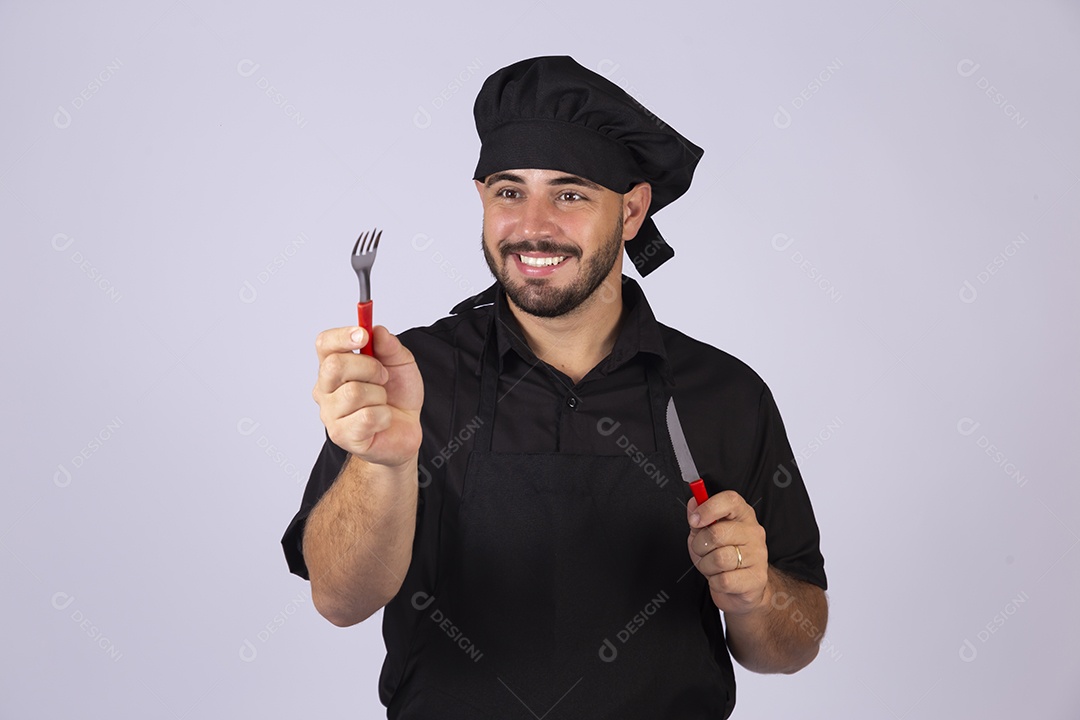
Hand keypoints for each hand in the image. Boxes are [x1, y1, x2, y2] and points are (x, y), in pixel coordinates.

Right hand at [312, 325, 422, 466]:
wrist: (406, 430)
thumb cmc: (397, 396)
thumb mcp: (401, 364)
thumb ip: (391, 347)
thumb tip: (377, 331)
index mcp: (334, 366)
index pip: (324, 344)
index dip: (341, 336)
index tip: (363, 334)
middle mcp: (325, 389)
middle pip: (334, 366)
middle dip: (368, 366)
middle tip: (383, 376)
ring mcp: (330, 414)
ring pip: (354, 392)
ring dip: (379, 395)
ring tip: (382, 402)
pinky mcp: (342, 435)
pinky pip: (367, 417)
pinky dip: (384, 416)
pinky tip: (382, 420)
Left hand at [687, 491, 768, 615]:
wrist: (740, 586)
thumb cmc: (722, 554)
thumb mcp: (705, 533)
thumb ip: (698, 518)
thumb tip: (693, 503)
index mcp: (743, 514)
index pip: (730, 500)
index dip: (708, 508)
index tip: (694, 521)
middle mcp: (754, 531)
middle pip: (717, 533)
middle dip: (699, 545)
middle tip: (702, 550)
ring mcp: (758, 554)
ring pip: (719, 559)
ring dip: (706, 565)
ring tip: (712, 566)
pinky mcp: (757, 577)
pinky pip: (724, 580)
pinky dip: (714, 582)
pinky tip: (720, 578)